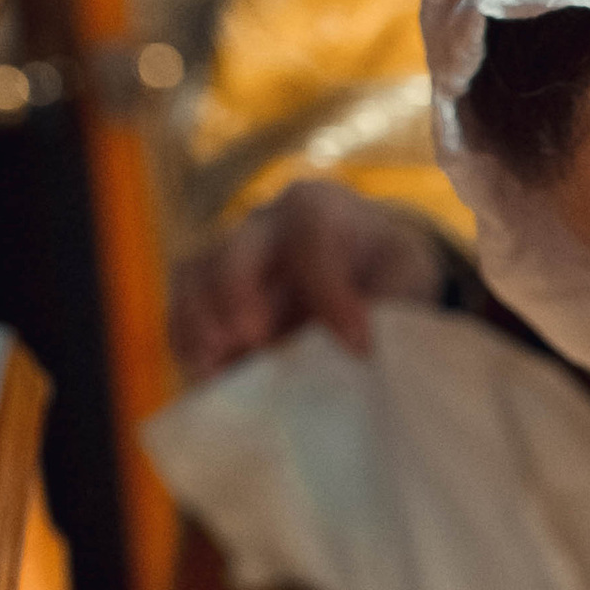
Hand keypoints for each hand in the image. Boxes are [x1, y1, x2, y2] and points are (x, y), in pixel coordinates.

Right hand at [168, 179, 449, 380]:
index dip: (331, 293)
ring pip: (193, 278)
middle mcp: (263, 225)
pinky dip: (187, 347)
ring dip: (200, 326)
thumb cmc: (385, 267)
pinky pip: (180, 313)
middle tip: (258, 342)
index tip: (358, 346)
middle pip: (235, 251)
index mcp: (317, 208)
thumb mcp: (409, 272)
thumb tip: (365, 343)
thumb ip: (395, 297)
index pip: (313, 240)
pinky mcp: (206, 294)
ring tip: (219, 371)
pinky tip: (210, 381)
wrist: (359, 265)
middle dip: (239, 295)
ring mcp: (226, 256)